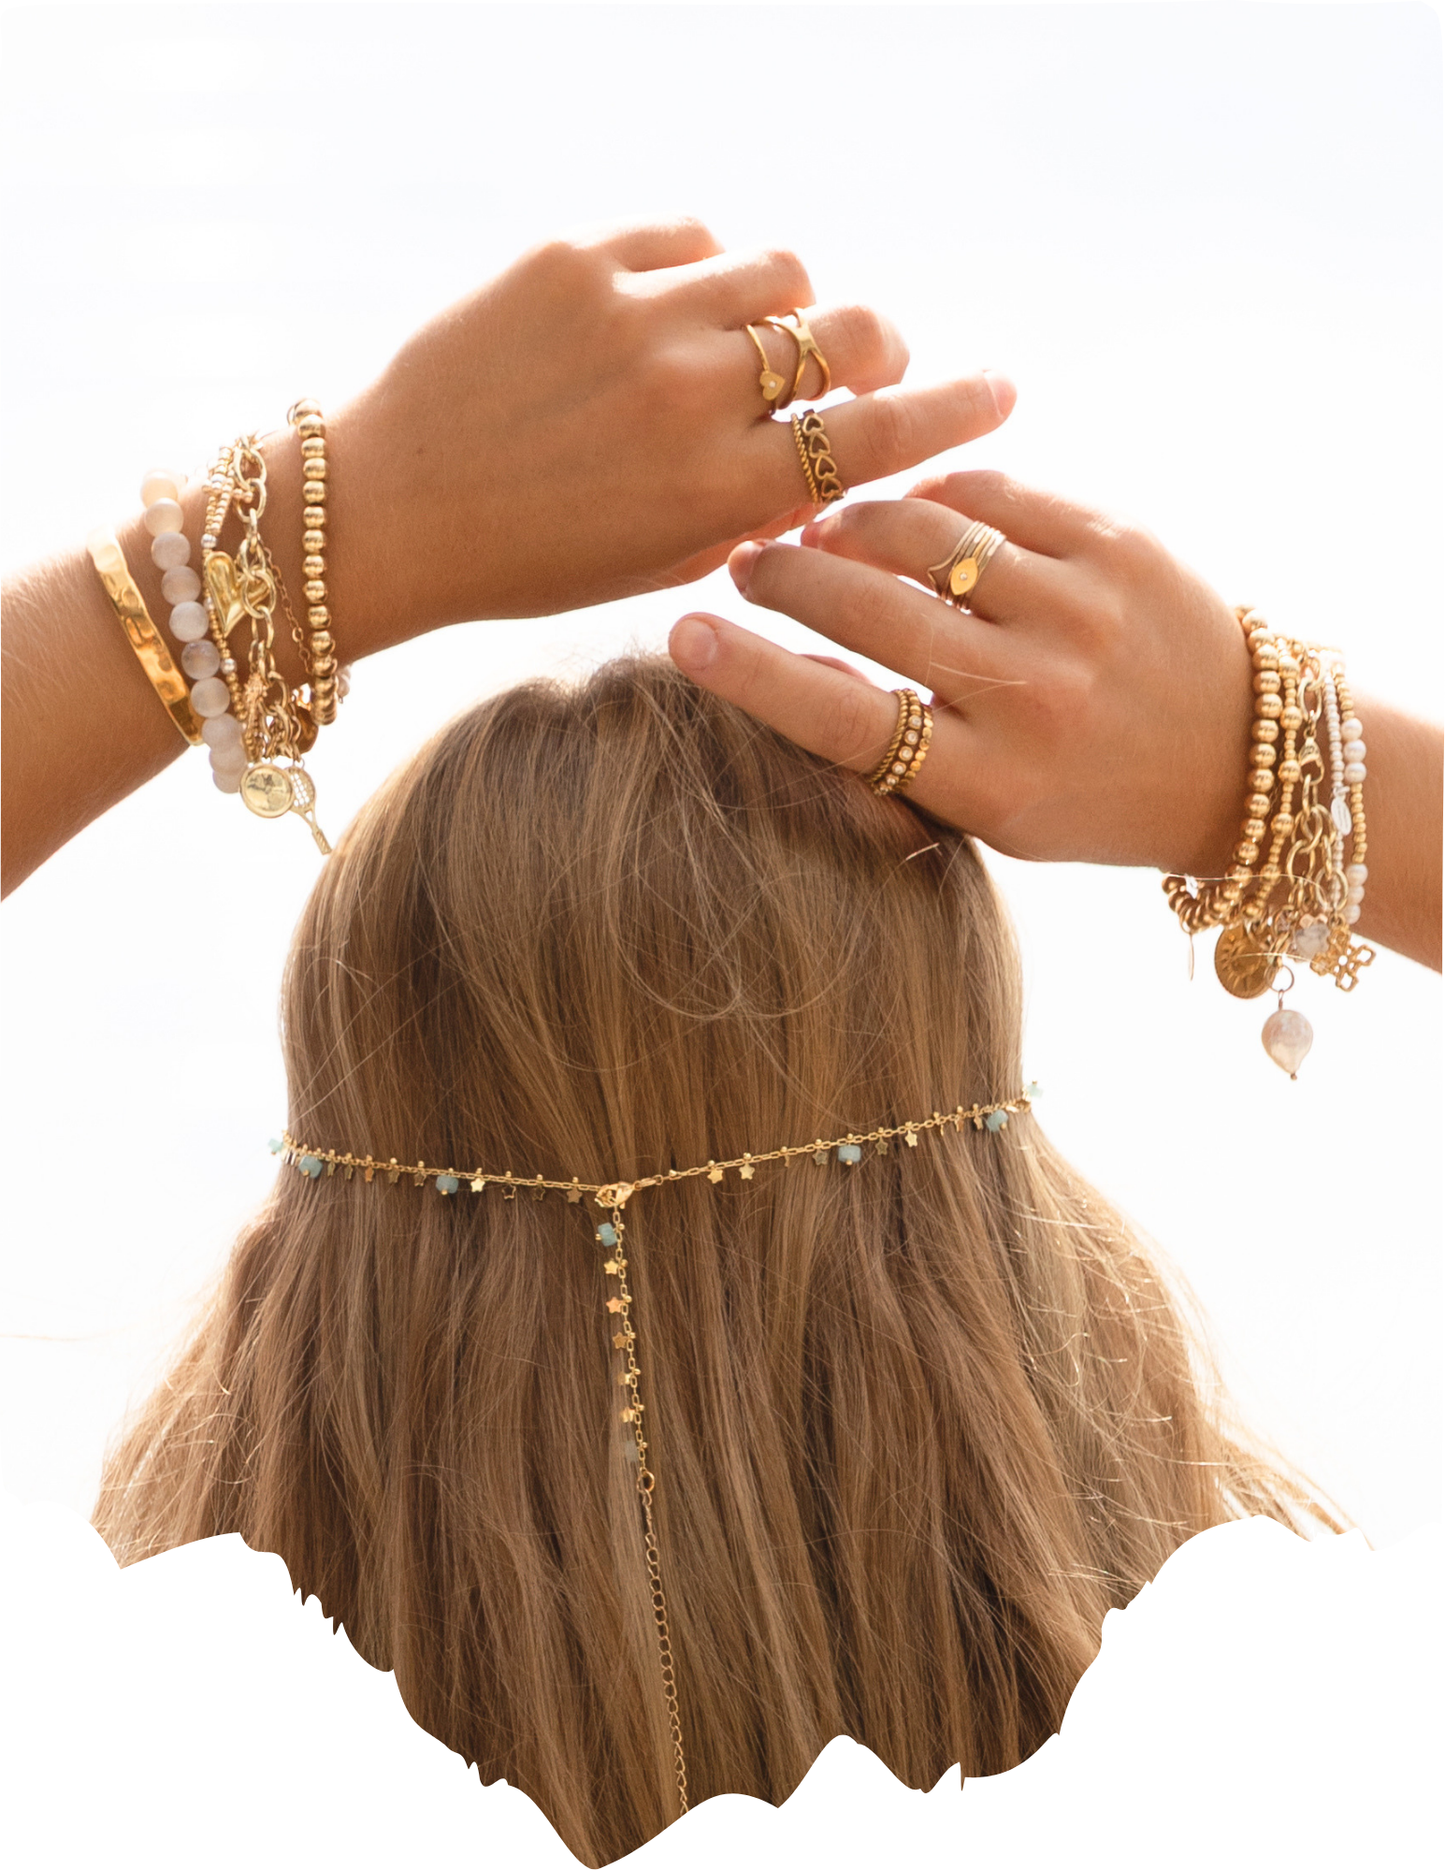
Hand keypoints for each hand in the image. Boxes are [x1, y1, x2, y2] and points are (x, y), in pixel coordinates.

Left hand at [319, 220, 1015, 642]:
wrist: (390, 510)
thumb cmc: (528, 560)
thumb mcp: (657, 564)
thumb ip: (751, 513)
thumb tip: (827, 460)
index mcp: (717, 495)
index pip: (880, 437)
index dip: (957, 410)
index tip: (1000, 392)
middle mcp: (690, 398)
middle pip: (849, 332)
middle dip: (878, 345)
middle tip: (868, 358)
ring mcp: (632, 318)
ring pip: (778, 270)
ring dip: (789, 304)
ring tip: (756, 336)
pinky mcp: (574, 261)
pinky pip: (690, 236)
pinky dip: (705, 271)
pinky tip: (675, 309)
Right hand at [667, 470, 1252, 878]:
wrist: (1243, 757)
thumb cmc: (1089, 795)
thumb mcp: (988, 809)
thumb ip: (892, 752)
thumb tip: (779, 671)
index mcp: (994, 781)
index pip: (843, 719)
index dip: (751, 676)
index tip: (682, 637)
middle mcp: (1035, 694)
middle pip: (867, 608)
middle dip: (786, 574)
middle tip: (749, 563)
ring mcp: (1080, 609)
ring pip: (920, 531)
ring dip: (850, 522)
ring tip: (823, 530)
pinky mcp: (1117, 542)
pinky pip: (989, 491)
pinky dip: (931, 492)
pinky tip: (908, 507)